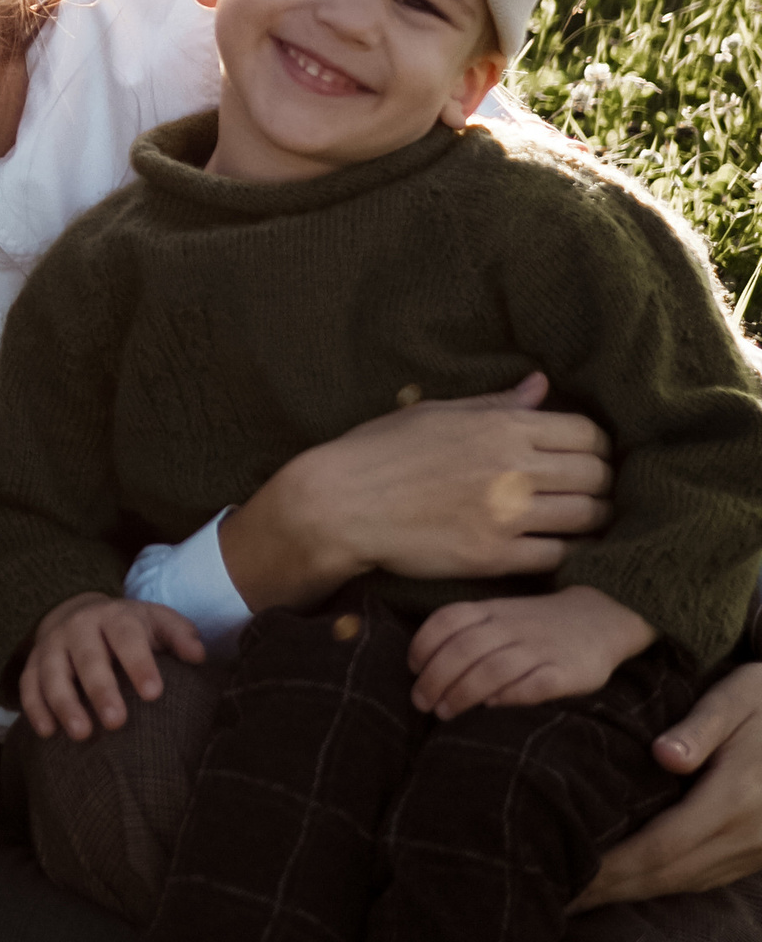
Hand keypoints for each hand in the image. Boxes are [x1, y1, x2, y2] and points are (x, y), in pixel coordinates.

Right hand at [19, 592, 205, 740]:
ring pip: (52, 672)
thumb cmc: (127, 628)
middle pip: (87, 657)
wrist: (77, 612)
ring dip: (64, 703)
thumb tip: (199, 656)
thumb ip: (179, 635)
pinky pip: (28, 685)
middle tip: (116, 722)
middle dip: (100, 689)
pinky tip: (47, 732)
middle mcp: (78, 627)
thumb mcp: (156, 622)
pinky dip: (35, 708)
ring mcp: (51, 645)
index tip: (154, 694)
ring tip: (81, 734)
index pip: (126, 636)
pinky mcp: (32, 664)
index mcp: (113, 616)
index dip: (138, 663)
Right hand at [219, 375, 611, 612]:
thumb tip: (542, 385)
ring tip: (582, 522)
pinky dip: (569, 553)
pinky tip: (559, 548)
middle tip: (591, 492)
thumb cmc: (379, 452)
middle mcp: (510, 468)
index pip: (586, 433)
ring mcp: (505, 515)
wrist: (339, 504)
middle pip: (596, 476)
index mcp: (498, 426)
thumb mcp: (435, 414)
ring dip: (594, 520)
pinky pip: (558, 556)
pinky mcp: (493, 557)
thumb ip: (495, 403)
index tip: (588, 457)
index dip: (597, 447)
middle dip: (602, 483)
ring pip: (587, 518)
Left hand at [409, 583, 654, 716]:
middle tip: (421, 703)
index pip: (448, 621)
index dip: (424, 645)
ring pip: (494, 669)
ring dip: (463, 692)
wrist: (602, 615)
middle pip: (464, 650)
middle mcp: (512, 627)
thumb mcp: (500, 614)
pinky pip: (536, 684)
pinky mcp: (567, 671)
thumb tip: (425, 667)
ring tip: (444, 713)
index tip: (412, 670)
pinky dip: (511, 695)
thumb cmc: (537, 622)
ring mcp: (541, 648)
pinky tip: (493, 707)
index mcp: (492, 610)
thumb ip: (468, 630)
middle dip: (435, 678)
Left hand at [574, 664, 761, 908]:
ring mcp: (757, 849)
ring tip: (586, 894)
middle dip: (614, 888)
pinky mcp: (758, 853)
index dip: (615, 866)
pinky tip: (632, 883)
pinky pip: (706, 877)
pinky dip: (665, 883)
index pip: (663, 845)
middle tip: (564, 897)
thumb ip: (699, 727)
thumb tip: (663, 755)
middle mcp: (748, 834)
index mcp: (736, 796)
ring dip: (636, 892)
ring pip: (688, 881)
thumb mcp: (737, 698)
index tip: (572, 873)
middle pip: (670, 873)